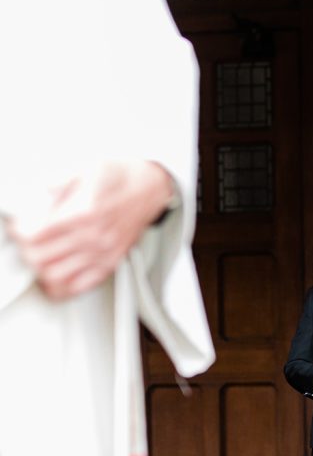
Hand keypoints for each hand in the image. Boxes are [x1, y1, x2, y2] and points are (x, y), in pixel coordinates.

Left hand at [7, 160, 174, 300]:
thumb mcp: (83, 168)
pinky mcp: (109, 264)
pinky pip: (76, 287)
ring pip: (54, 277)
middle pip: (40, 258)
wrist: (149, 187)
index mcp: (84, 212)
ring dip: (39, 267)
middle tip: (27, 239)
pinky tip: (54, 272)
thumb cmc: (118, 177)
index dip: (19, 230)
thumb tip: (34, 198)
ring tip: (39, 254)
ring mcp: (102, 254)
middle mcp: (94, 236)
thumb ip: (55, 183)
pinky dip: (59, 285)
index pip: (35, 235)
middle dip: (25, 249)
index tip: (19, 225)